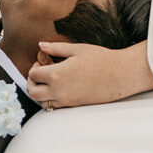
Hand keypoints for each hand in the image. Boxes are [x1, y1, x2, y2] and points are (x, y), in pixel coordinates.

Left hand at [28, 39, 152, 108]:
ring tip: (48, 82)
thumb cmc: (101, 59)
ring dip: (40, 93)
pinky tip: (59, 88)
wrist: (120, 75)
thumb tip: (40, 45)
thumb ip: (55, 48)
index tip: (41, 61)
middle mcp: (59, 91)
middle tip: (39, 73)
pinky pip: (55, 107)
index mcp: (57, 75)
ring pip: (42, 103)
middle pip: (33, 93)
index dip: (34, 67)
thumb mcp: (77, 49)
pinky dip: (50, 99)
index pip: (33, 75)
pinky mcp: (75, 106)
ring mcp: (67, 101)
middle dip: (31, 82)